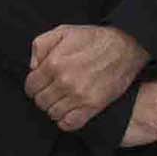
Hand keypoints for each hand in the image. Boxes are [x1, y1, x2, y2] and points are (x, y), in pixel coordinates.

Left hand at [25, 23, 150, 132]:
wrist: (125, 48)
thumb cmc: (94, 39)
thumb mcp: (63, 31)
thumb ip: (41, 46)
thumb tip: (33, 66)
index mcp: (54, 64)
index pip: (31, 86)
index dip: (33, 86)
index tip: (39, 85)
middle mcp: (64, 82)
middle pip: (41, 102)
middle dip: (42, 97)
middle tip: (50, 92)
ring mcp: (79, 96)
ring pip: (53, 113)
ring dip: (54, 108)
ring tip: (60, 101)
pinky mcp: (93, 106)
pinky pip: (70, 123)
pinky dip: (65, 121)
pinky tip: (68, 112)